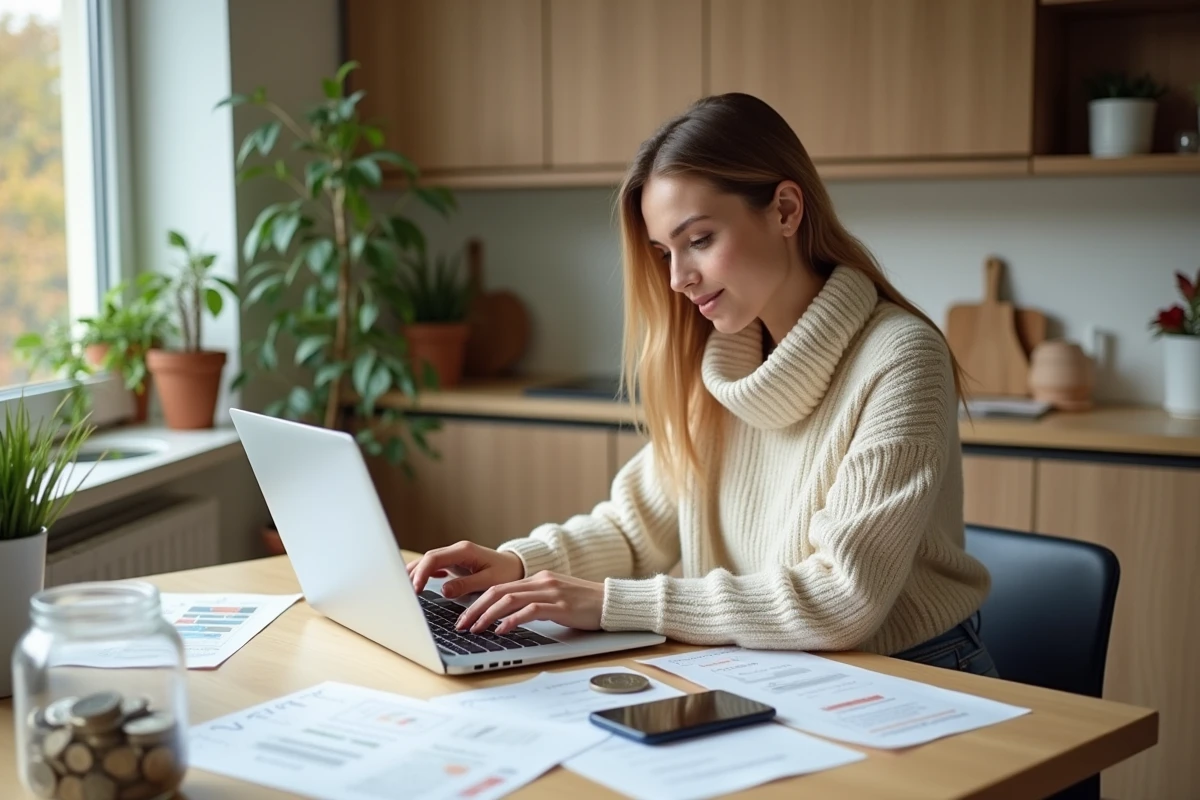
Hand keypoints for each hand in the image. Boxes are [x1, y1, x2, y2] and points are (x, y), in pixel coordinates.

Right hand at [407, 541, 524, 598]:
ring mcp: (453, 556)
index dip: (421, 573)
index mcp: (464, 551)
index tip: (414, 590)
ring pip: (427, 562)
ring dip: (415, 575)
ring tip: (404, 592)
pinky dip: (422, 575)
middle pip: (426, 559)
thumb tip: (444, 590)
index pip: (434, 558)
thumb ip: (466, 584)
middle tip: (402, 594)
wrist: (515, 566)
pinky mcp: (453, 563)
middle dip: (413, 575)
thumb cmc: (506, 573)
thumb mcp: (489, 581)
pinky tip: (415, 587)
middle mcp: (456, 550)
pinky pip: (433, 567)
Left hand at [454, 571, 603, 634]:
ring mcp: (551, 591)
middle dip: (475, 608)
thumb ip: (535, 602)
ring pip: (509, 599)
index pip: (500, 587)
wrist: (613, 602)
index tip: (465, 616)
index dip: (478, 601)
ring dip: (488, 615)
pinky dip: (512, 620)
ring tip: (475, 628)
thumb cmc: (586, 605)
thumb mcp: (556, 598)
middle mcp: (541, 581)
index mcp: (538, 579)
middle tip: (461, 624)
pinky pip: (530, 610)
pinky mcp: (560, 604)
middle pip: (498, 591)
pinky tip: (502, 630)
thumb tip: (509, 618)